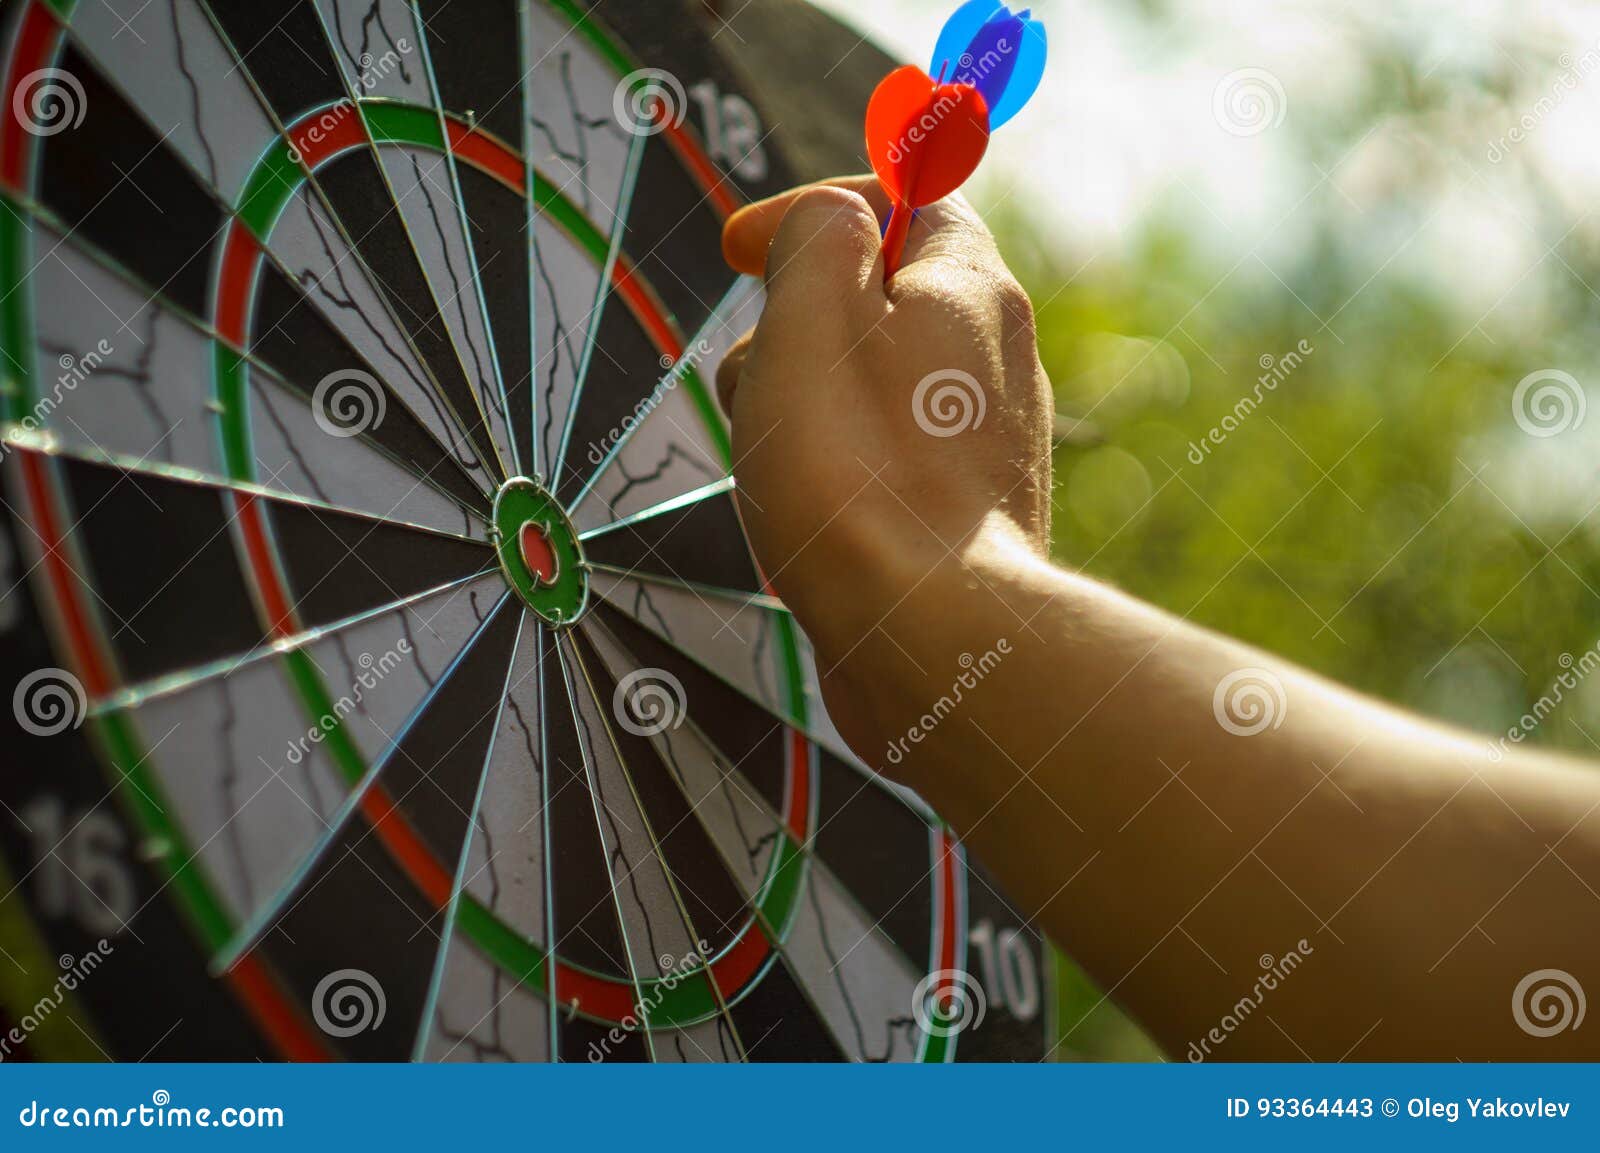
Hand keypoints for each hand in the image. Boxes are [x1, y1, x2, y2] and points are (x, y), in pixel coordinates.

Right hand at [718, 177, 1052, 690]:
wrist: (929, 637)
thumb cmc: (859, 480)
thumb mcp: (810, 315)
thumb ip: (815, 235)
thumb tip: (826, 218)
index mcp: (969, 288)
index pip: (906, 196)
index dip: (816, 208)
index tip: (743, 249)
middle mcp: (994, 358)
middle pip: (875, 299)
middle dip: (793, 323)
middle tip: (758, 374)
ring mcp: (982, 442)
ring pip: (868, 387)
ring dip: (800, 404)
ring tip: (775, 462)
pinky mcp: (962, 514)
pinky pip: (880, 460)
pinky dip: (831, 470)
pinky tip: (803, 516)